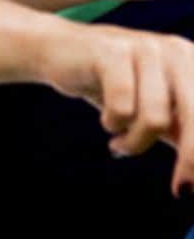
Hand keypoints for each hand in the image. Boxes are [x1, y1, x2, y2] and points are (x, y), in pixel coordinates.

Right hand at [40, 21, 193, 194]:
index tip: (190, 187)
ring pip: (155, 119)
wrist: (58, 49)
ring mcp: (144, 48)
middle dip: (190, 160)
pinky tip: (107, 121)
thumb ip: (185, 133)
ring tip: (120, 143)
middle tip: (180, 190)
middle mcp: (177, 51)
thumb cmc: (115, 84)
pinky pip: (121, 107)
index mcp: (193, 61)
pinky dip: (113, 123)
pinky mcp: (111, 52)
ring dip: (135, 142)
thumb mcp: (157, 109)